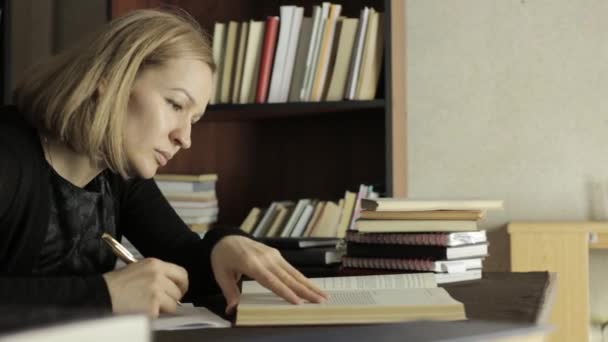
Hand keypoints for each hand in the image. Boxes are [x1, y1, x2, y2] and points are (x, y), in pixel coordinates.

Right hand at [102, 258, 188, 316]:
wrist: (101, 294)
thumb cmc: (117, 283)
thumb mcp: (139, 268)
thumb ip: (158, 274)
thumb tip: (172, 285)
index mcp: (156, 264)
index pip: (182, 274)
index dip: (182, 285)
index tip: (178, 291)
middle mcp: (158, 275)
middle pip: (178, 291)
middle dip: (172, 299)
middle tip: (161, 302)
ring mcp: (156, 291)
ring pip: (173, 305)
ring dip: (163, 308)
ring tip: (148, 305)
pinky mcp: (152, 306)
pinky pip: (161, 314)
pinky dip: (153, 315)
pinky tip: (142, 310)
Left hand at [210, 236, 328, 313]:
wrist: (226, 238)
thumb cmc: (222, 257)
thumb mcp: (221, 274)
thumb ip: (229, 291)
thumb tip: (232, 309)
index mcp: (251, 264)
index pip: (271, 281)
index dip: (285, 292)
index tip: (298, 302)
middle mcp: (265, 258)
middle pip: (288, 277)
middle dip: (305, 290)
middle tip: (321, 300)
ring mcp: (272, 255)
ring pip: (293, 273)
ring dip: (309, 285)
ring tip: (323, 295)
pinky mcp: (276, 254)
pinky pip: (290, 269)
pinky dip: (302, 278)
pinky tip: (311, 286)